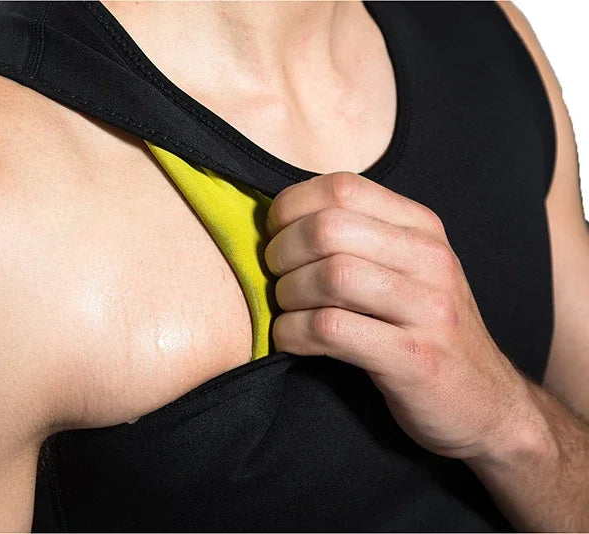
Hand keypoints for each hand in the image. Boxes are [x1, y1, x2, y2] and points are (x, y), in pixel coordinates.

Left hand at [263, 171, 531, 459]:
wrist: (487, 405)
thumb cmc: (426, 331)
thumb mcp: (407, 271)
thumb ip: (358, 239)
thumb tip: (278, 218)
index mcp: (423, 228)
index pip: (342, 187)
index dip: (291, 207)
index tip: (276, 236)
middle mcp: (431, 260)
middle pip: (328, 228)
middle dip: (282, 252)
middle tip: (274, 277)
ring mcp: (428, 309)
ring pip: (330, 276)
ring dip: (288, 294)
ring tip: (286, 310)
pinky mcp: (415, 358)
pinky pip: (331, 329)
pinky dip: (294, 333)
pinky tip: (292, 339)